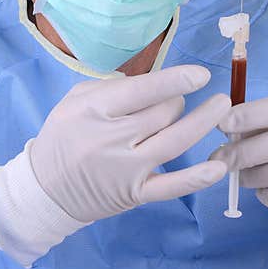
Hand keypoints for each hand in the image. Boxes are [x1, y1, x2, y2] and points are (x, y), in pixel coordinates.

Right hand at [29, 65, 229, 222]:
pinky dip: (197, 177)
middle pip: (163, 113)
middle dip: (177, 101)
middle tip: (176, 101)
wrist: (45, 190)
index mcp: (95, 109)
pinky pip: (172, 186)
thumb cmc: (64, 136)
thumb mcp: (75, 100)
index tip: (201, 75)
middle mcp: (112, 138)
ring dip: (202, 122)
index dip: (176, 80)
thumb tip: (155, 82)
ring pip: (174, 141)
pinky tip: (219, 166)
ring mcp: (126, 169)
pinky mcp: (136, 194)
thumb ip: (112, 86)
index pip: (143, 91)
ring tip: (222, 107)